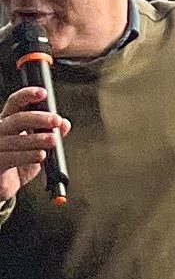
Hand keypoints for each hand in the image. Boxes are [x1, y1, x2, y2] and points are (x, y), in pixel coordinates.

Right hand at [0, 84, 68, 205]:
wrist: (4, 185)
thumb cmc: (19, 160)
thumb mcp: (38, 146)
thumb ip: (52, 134)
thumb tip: (65, 124)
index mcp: (9, 121)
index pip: (15, 103)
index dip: (27, 95)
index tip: (44, 93)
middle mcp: (0, 130)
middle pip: (17, 119)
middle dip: (38, 118)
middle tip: (56, 120)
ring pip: (15, 139)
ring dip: (37, 139)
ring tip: (53, 140)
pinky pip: (11, 157)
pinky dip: (28, 156)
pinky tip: (41, 155)